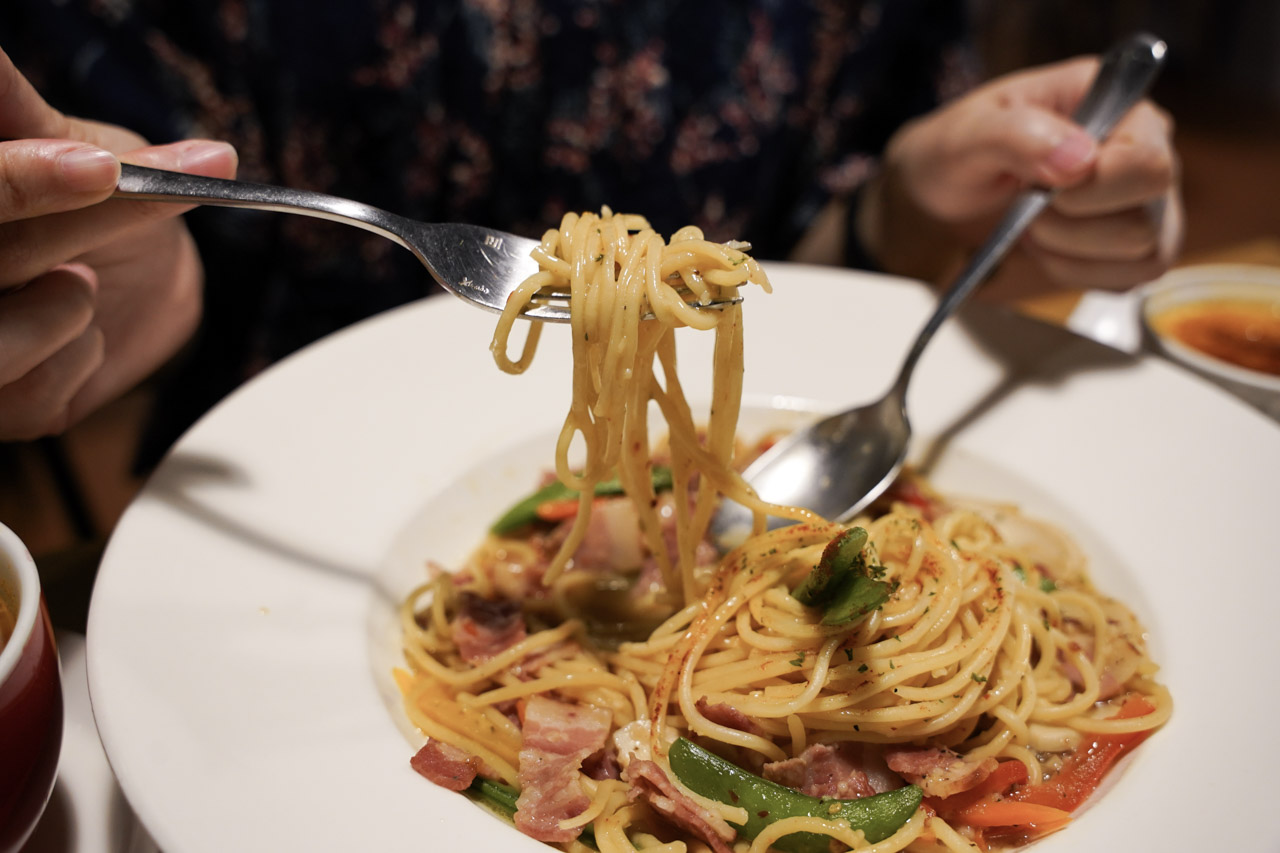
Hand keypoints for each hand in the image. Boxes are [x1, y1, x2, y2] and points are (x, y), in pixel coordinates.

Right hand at [0, 47, 237, 439]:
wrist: (148, 278)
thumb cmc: (94, 195)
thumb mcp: (67, 140)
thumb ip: (22, 113)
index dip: (25, 183)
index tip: (97, 166)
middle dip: (74, 229)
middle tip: (119, 191)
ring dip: (62, 312)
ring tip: (79, 285)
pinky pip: (31, 396)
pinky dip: (79, 356)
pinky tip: (78, 332)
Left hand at [858, 55, 1181, 297]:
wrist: (947, 186)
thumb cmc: (959, 149)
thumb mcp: (967, 132)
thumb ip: (1018, 135)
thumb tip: (1081, 160)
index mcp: (1117, 101)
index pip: (1147, 162)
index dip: (1092, 189)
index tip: (1038, 182)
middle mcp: (1147, 145)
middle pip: (1146, 218)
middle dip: (1071, 226)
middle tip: (1029, 205)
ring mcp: (1149, 195)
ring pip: (1143, 253)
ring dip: (1070, 251)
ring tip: (1034, 223)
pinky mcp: (1137, 240)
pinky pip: (1130, 277)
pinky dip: (1077, 272)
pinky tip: (1049, 245)